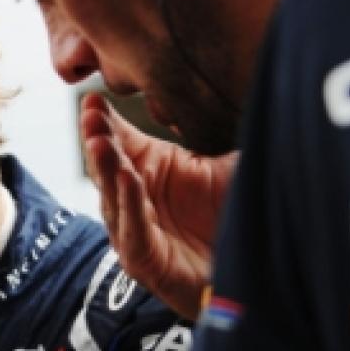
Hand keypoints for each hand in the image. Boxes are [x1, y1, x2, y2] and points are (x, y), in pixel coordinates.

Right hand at [81, 93, 236, 319]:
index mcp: (150, 169)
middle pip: (109, 165)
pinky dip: (129, 204)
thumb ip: (207, 125)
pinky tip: (128, 178)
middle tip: (91, 114)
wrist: (258, 268)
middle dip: (98, 138)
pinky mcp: (145, 261)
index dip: (105, 120)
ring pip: (114, 197)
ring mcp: (136, 230)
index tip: (94, 97)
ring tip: (100, 141)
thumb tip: (204, 82)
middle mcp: (136, 198)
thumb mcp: (225, 159)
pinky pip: (132, 230)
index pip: (120, 140)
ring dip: (106, 168)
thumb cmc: (237, 212)